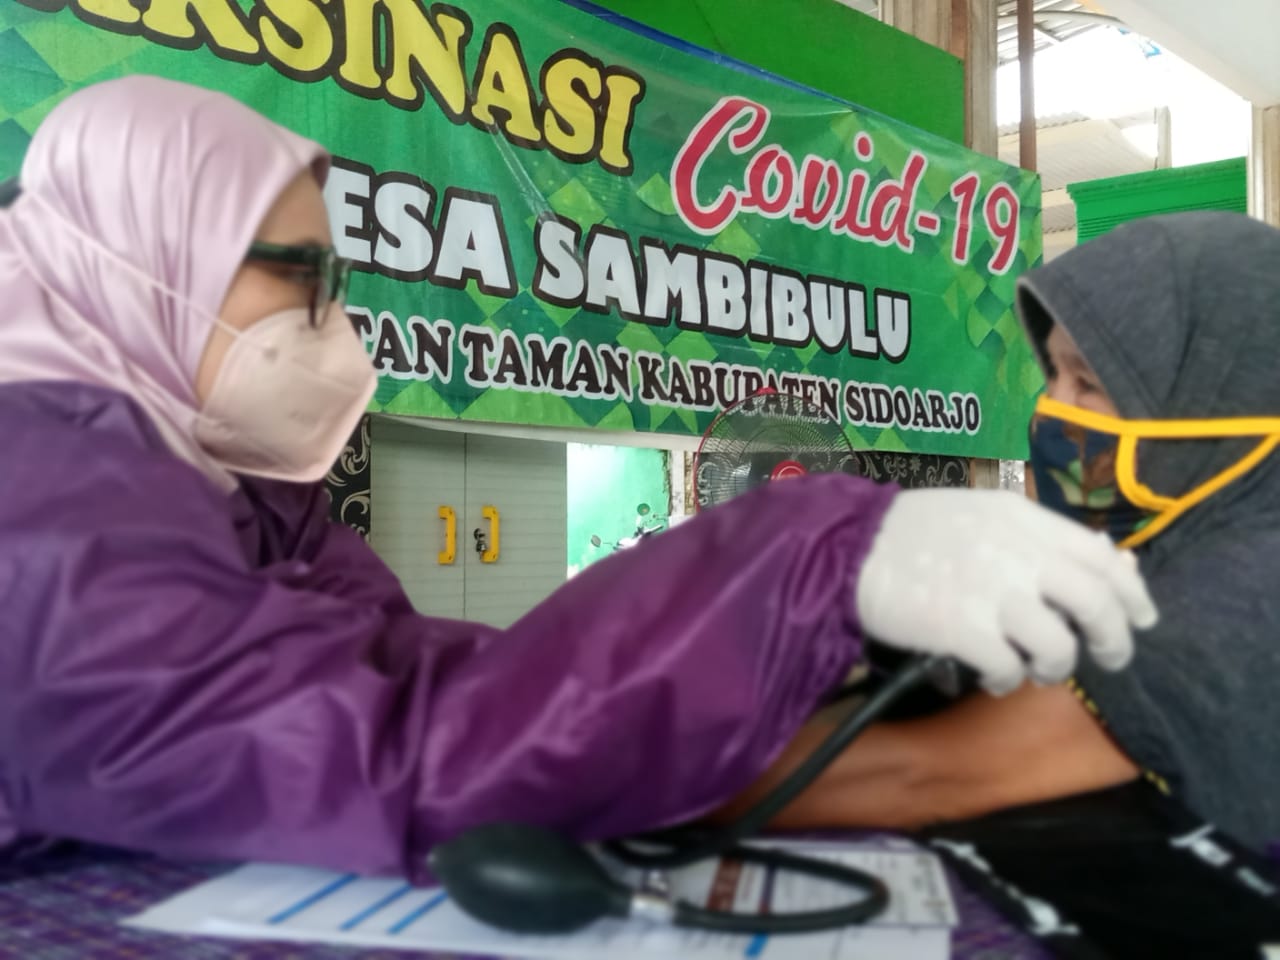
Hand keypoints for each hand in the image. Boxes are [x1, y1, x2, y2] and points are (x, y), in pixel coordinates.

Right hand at [855, 489, 1158, 694]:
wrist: (846, 549)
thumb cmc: (910, 533)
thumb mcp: (982, 515)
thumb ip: (1039, 537)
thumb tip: (1110, 559)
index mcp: (1021, 518)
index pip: (1102, 555)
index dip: (1131, 593)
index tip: (1140, 618)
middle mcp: (1015, 551)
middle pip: (1095, 602)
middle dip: (1113, 640)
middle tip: (1109, 658)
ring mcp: (989, 591)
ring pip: (1059, 645)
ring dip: (1054, 668)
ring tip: (1033, 669)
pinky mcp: (961, 629)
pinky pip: (1009, 668)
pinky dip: (1008, 680)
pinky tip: (992, 676)